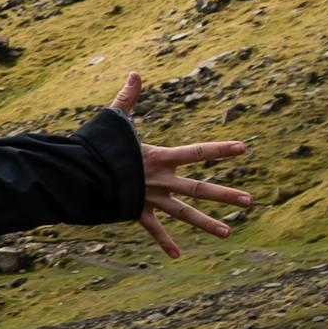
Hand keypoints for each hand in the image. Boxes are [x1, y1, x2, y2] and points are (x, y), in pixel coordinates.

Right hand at [111, 73, 252, 257]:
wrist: (78, 175)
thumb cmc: (95, 146)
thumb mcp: (113, 119)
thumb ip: (127, 97)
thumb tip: (135, 72)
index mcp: (159, 157)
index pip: (196, 152)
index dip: (220, 149)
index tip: (243, 148)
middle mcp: (160, 180)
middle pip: (198, 189)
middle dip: (225, 195)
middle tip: (249, 202)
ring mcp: (150, 198)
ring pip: (184, 214)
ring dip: (206, 223)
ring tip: (228, 233)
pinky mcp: (136, 211)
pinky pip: (153, 229)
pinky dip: (165, 242)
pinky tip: (178, 256)